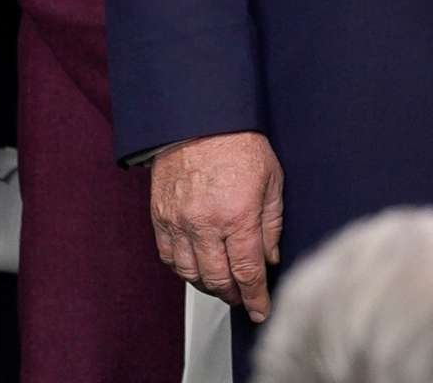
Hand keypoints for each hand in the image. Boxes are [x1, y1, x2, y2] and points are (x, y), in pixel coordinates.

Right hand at [150, 131, 283, 322]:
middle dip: (233, 294)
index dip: (255, 297)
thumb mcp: (272, 181)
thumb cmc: (241, 146)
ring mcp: (179, 223)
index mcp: (238, 215)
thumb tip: (270, 258)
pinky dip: (185, 270)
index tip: (261, 310)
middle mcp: (205, 225)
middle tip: (244, 298)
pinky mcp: (160, 219)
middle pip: (217, 278)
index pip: (247, 271)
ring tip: (223, 285)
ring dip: (208, 285)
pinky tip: (198, 269)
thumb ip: (272, 224)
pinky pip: (170, 258)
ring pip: (191, 274)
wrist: (200, 122)